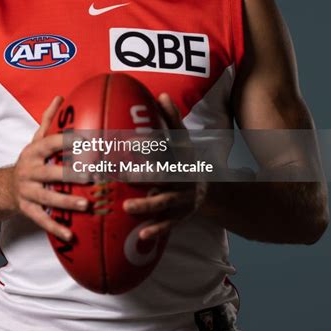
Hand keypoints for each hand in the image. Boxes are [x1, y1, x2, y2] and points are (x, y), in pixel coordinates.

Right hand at [12, 96, 87, 240]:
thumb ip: (48, 120)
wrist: (2, 188)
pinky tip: (71, 235)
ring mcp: (27, 191)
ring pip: (47, 197)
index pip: (52, 143)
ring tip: (86, 205)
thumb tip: (60, 96)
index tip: (89, 139)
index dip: (69, 141)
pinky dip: (55, 228)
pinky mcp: (27, 209)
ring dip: (67, 201)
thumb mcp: (36, 140)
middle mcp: (30, 171)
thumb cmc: (29, 162)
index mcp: (34, 152)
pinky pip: (41, 219)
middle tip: (93, 175)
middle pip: (50, 172)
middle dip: (71, 174)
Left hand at [123, 93, 206, 239]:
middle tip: (121, 174)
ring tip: (126, 207)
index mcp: (178, 157)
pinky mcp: (179, 218)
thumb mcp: (182, 140)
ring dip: (146, 206)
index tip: (127, 142)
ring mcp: (181, 199)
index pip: (163, 148)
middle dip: (143, 176)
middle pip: (163, 176)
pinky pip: (168, 225)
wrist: (208, 191)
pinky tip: (141, 236)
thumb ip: (171, 120)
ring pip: (164, 203)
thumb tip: (161, 94)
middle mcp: (181, 178)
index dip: (147, 144)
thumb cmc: (183, 161)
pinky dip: (156, 231)